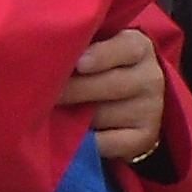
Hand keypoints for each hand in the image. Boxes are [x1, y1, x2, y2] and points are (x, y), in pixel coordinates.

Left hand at [57, 26, 167, 161]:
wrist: (131, 103)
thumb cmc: (101, 70)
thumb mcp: (97, 50)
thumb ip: (80, 49)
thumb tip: (47, 58)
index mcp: (138, 48)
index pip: (126, 48)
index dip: (102, 55)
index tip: (79, 64)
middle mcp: (150, 78)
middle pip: (108, 85)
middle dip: (71, 90)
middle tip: (41, 94)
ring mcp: (150, 109)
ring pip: (101, 115)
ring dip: (72, 117)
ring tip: (48, 113)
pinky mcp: (143, 137)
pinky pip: (105, 143)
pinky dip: (83, 142)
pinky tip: (67, 136)